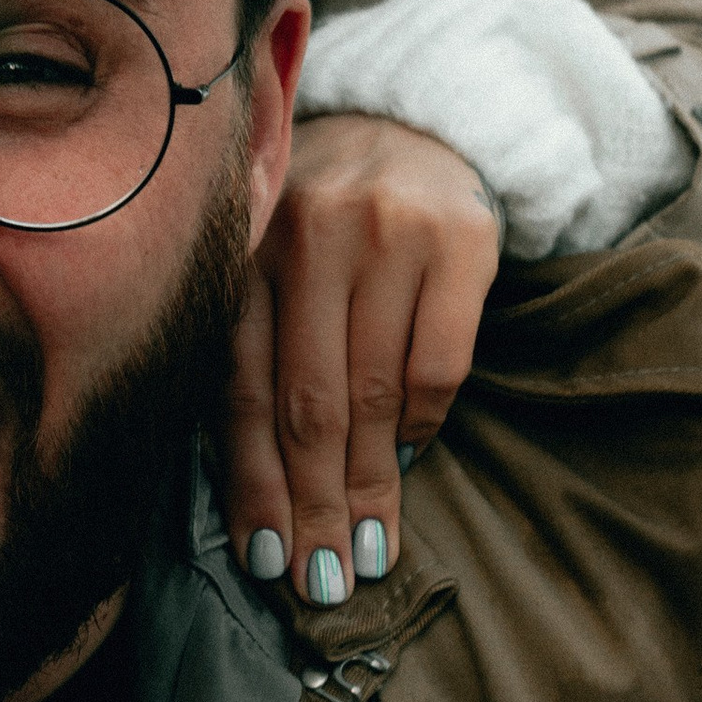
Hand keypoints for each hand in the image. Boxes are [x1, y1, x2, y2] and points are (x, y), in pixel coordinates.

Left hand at [223, 111, 500, 608]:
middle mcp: (308, 237)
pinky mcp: (459, 240)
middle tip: (320, 580)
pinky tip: (407, 460)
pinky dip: (421, 426)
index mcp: (246, 252)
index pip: (242, 390)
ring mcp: (386, 234)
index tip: (266, 557)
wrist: (410, 121)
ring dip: (369, 487)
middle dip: (312, 504)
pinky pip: (438, 363)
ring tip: (366, 551)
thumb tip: (258, 497)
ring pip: (373, 394)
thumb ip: (254, 352)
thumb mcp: (270, 267)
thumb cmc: (322, 225)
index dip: (253, 483)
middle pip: (307, 403)